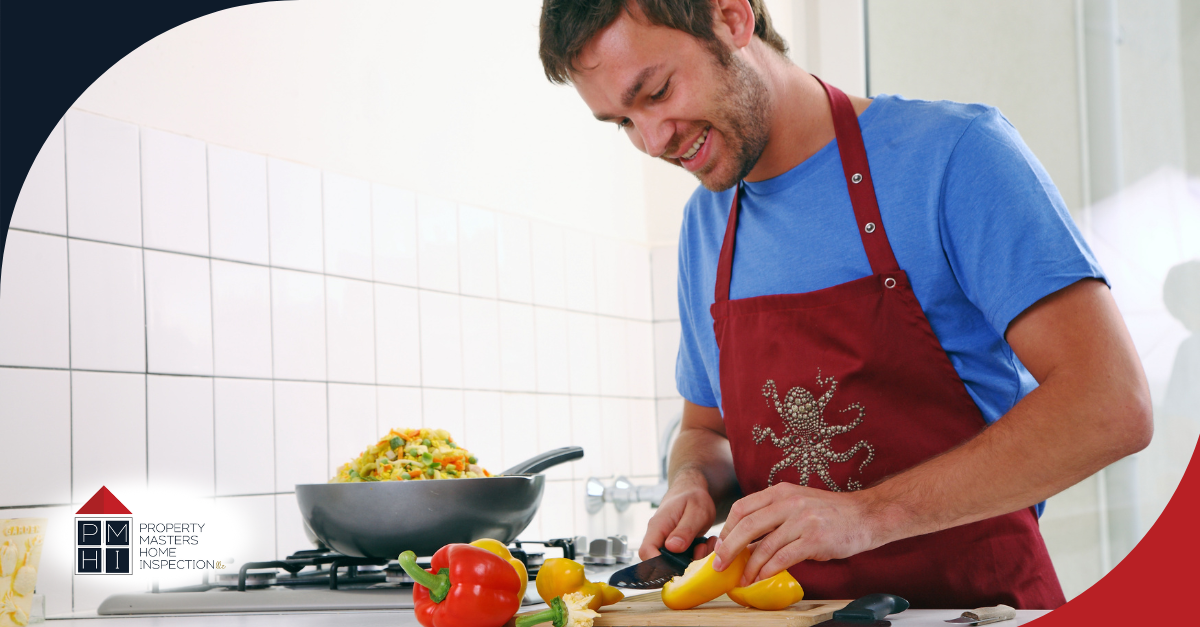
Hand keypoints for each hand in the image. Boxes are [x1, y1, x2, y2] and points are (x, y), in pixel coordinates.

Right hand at [639, 473, 719, 560]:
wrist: (693, 490)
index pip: (646, 551)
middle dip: (682, 563)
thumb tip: (672, 547)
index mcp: (658, 526)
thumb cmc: (693, 497)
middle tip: (700, 550)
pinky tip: (707, 541)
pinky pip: (684, 557)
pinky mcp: (676, 545)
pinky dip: (698, 553)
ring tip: (707, 543)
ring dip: (694, 557)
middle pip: (659, 561)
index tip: (677, 568)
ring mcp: (667, 541)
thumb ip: (685, 530)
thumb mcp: (696, 511)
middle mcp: (659, 536)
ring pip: (675, 561)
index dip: (656, 564)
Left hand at [712, 483, 881, 584]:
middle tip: (720, 565)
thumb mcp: (798, 505)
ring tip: (743, 579)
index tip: (721, 546)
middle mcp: (789, 502)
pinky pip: (783, 558)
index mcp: (781, 492)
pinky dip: (768, 570)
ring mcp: (802, 520)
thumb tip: (746, 544)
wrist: (866, 515)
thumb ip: (773, 518)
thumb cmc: (830, 513)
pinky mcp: (815, 539)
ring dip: (749, 567)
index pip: (742, 508)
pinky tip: (762, 578)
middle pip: (747, 526)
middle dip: (728, 549)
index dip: (727, 529)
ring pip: (764, 545)